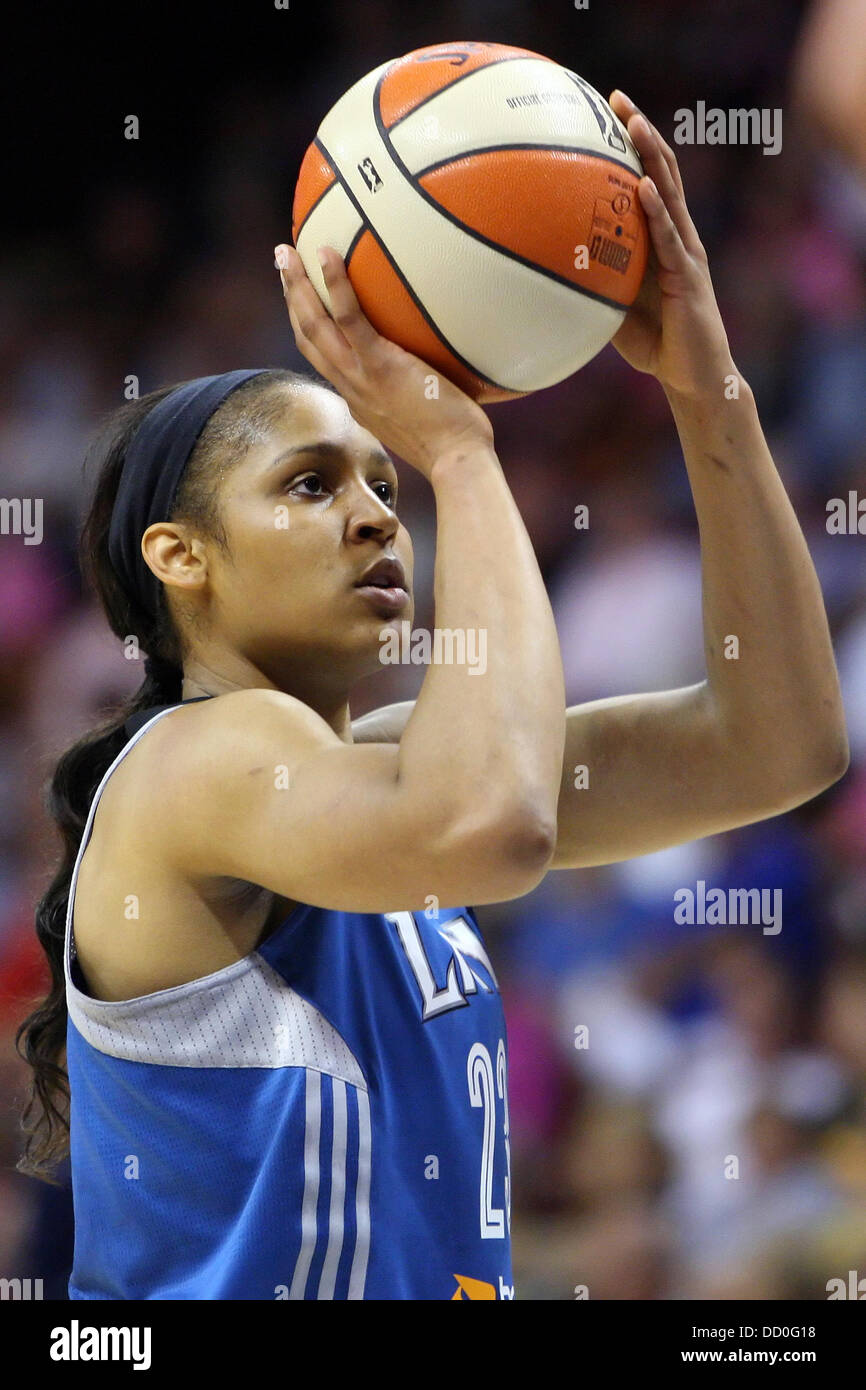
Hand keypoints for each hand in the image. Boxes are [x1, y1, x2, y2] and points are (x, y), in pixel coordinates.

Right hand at [274, 243, 494, 477]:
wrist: (456, 461)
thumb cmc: (454, 444)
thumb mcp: (421, 418)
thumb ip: (415, 394)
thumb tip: (436, 369)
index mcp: (358, 397)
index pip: (323, 357)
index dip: (308, 326)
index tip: (301, 300)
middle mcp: (351, 386)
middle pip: (307, 336)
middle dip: (291, 297)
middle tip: (283, 261)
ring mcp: (361, 377)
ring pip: (315, 326)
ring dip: (296, 286)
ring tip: (286, 251)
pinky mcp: (380, 366)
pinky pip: (350, 318)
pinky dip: (335, 284)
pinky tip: (328, 253)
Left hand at [607, 91, 737, 397]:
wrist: (693, 378)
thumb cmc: (654, 345)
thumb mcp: (611, 309)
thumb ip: (589, 284)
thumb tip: (541, 274)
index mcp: (662, 239)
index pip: (648, 179)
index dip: (632, 145)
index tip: (607, 110)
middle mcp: (678, 236)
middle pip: (661, 171)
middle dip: (641, 132)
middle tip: (618, 98)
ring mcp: (686, 252)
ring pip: (668, 193)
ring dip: (651, 156)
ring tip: (633, 123)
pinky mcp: (688, 276)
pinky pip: (669, 237)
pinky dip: (656, 209)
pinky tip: (642, 185)